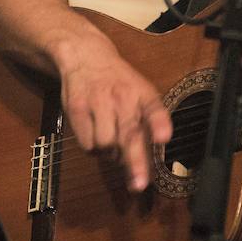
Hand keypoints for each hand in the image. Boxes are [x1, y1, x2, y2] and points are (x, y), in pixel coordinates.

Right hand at [58, 42, 172, 191]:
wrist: (85, 56)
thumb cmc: (118, 81)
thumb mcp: (140, 90)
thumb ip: (150, 119)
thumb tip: (157, 152)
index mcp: (142, 93)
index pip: (154, 108)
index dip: (159, 124)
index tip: (164, 137)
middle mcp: (121, 96)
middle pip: (128, 135)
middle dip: (135, 162)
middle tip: (139, 184)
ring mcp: (98, 102)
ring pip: (105, 145)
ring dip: (109, 153)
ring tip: (110, 140)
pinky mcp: (77, 108)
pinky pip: (86, 143)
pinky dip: (92, 147)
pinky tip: (94, 134)